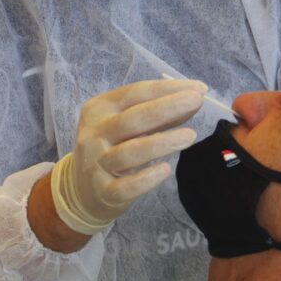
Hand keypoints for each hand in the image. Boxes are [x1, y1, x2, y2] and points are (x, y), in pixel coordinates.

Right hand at [51, 79, 205, 234]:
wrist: (81, 190)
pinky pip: (125, 187)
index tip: (199, 88)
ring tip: (190, 136)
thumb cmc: (112, 148)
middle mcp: (94, 133)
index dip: (167, 89)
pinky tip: (166, 170)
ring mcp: (96, 163)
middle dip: (167, 107)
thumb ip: (157, 115)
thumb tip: (193, 100)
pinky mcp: (102, 191)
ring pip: (130, 152)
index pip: (135, 93)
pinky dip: (146, 179)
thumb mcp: (127, 126)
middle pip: (132, 118)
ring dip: (162, 142)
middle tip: (196, 100)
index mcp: (100, 108)